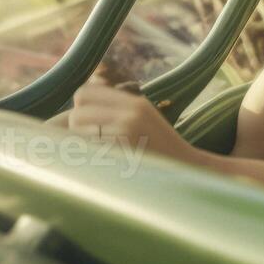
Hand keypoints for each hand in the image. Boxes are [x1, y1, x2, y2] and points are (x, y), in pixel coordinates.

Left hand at [57, 81, 200, 164]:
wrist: (187, 170)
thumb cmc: (162, 149)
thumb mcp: (145, 119)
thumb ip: (118, 110)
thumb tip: (77, 107)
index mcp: (135, 102)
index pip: (84, 93)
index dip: (79, 108)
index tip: (87, 122)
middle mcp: (130, 112)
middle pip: (77, 113)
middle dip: (76, 129)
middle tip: (90, 143)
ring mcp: (127, 131)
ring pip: (79, 133)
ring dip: (81, 145)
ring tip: (98, 154)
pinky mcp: (123, 150)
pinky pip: (89, 150)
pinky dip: (89, 158)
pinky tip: (104, 164)